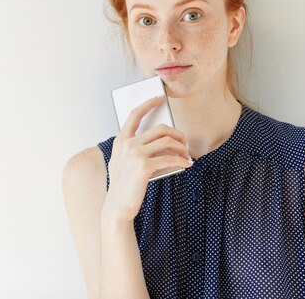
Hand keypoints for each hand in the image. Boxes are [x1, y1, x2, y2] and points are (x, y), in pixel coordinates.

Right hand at [102, 96, 191, 223]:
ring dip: (181, 147)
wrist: (117, 207)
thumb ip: (134, 149)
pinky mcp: (144, 166)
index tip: (158, 98)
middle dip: (176, 133)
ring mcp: (135, 154)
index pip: (134, 115)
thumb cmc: (123, 185)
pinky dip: (181, 160)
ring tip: (186, 154)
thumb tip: (162, 141)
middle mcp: (127, 144)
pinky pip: (170, 158)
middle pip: (159, 128)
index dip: (147, 104)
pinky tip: (187, 164)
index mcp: (121, 141)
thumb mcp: (123, 163)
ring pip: (167, 141)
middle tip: (184, 141)